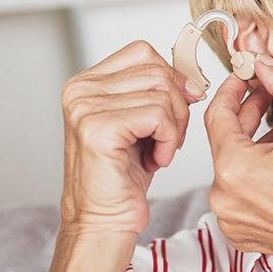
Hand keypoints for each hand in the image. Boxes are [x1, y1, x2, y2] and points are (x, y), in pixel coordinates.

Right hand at [57, 40, 204, 234]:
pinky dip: (168, 140)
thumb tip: (192, 80)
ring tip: (158, 151)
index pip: (143, 52)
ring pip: (162, 94)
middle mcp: (80, 90)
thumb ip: (158, 92)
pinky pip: (158, 116)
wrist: (104, 219)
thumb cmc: (123, 175)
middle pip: (157, 71)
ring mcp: (85, 107)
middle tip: (168, 138)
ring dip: (174, 127)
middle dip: (177, 106)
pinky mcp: (98, 128)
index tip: (180, 103)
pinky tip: (154, 160)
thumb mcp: (143, 122)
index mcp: (86, 83)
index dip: (171, 76)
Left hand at [204, 55, 272, 271]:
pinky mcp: (240, 231)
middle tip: (267, 94)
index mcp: (235, 170)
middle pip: (225, 140)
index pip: (218, 116)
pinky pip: (238, 190)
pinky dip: (255, 170)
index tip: (244, 77)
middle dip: (247, 113)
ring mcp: (231, 218)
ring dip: (253, 141)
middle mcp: (224, 198)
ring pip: (233, 164)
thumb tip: (267, 65)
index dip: (232, 89)